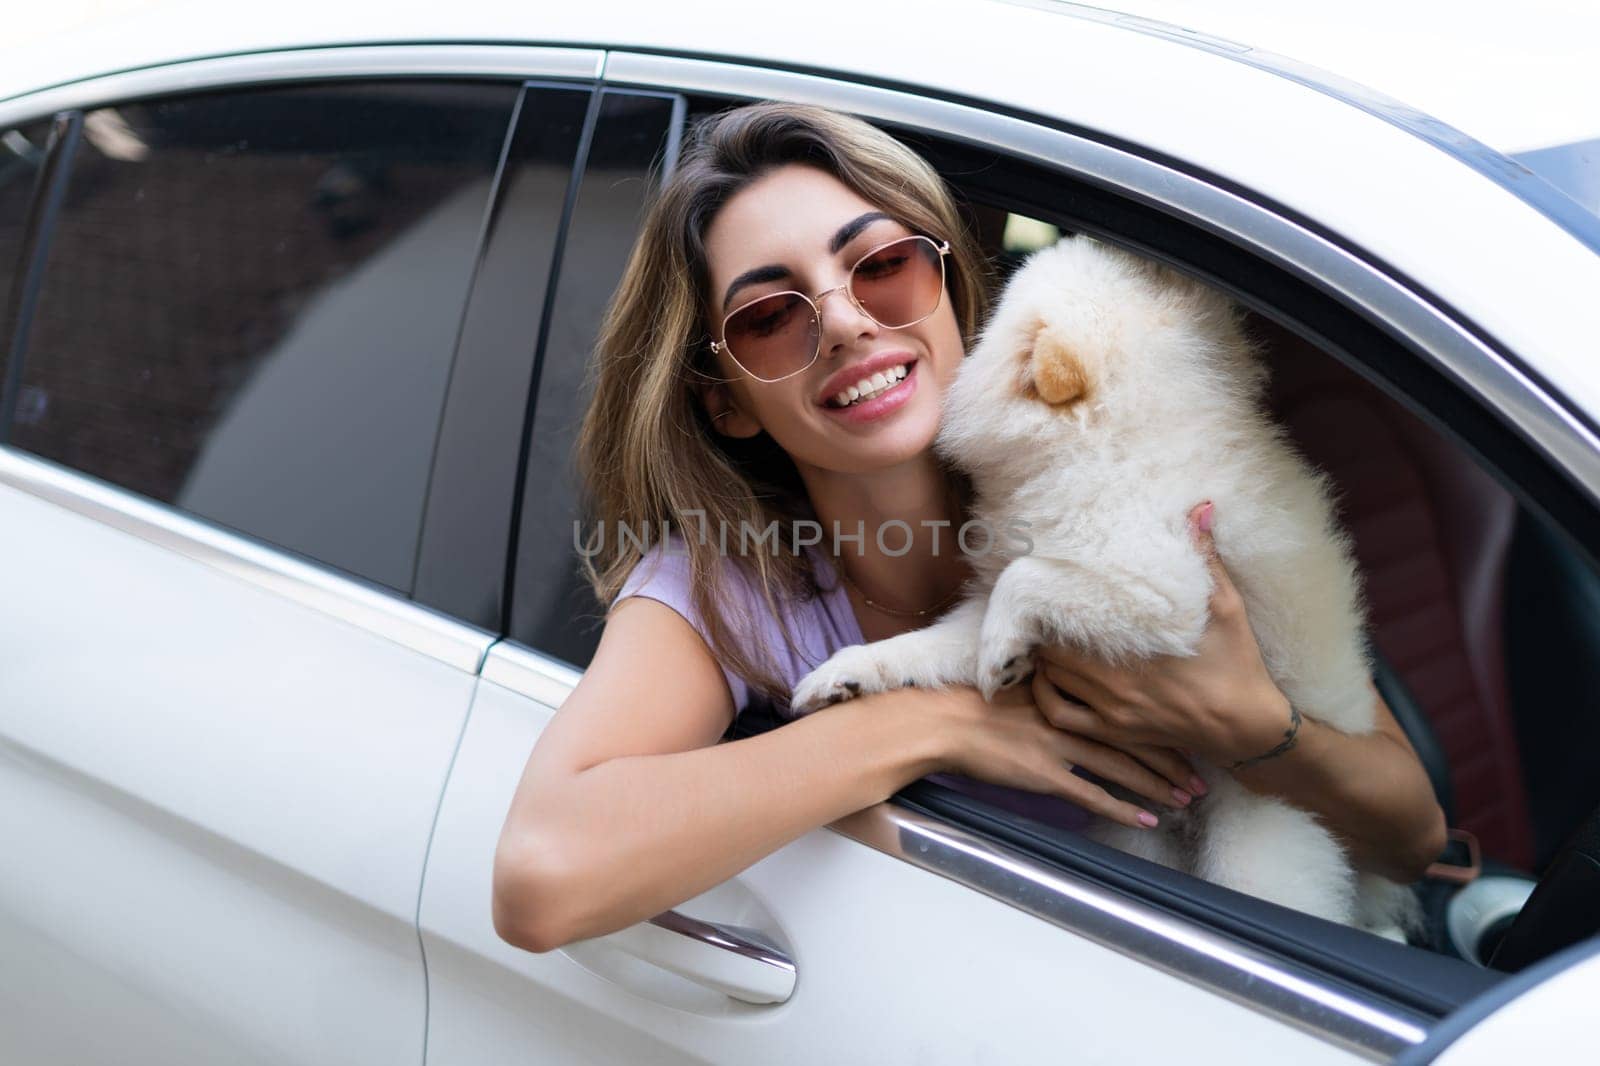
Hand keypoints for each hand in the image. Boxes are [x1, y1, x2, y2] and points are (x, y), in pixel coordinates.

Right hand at [924, 680, 1198, 829]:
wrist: (946, 720)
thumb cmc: (977, 700)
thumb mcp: (1022, 681)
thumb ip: (1054, 686)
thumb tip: (1079, 689)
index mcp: (1069, 693)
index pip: (1126, 708)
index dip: (1158, 725)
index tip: (1186, 735)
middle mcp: (1072, 718)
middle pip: (1134, 739)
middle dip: (1171, 760)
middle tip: (1202, 778)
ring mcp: (1061, 747)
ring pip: (1122, 767)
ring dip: (1158, 785)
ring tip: (1187, 800)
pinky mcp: (1046, 775)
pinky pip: (1093, 794)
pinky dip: (1123, 809)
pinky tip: (1148, 820)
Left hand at [1028, 501, 1295, 767]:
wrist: (1246, 727)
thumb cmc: (1237, 664)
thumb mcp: (1226, 607)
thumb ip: (1205, 559)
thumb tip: (1201, 508)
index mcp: (1138, 648)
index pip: (1074, 616)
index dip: (1055, 599)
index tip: (1050, 582)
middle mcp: (1116, 680)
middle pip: (1053, 646)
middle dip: (1046, 627)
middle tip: (1045, 609)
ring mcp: (1111, 709)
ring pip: (1051, 677)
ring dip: (1044, 656)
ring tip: (1045, 636)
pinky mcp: (1113, 731)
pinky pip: (1059, 715)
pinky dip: (1044, 695)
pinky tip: (1046, 678)